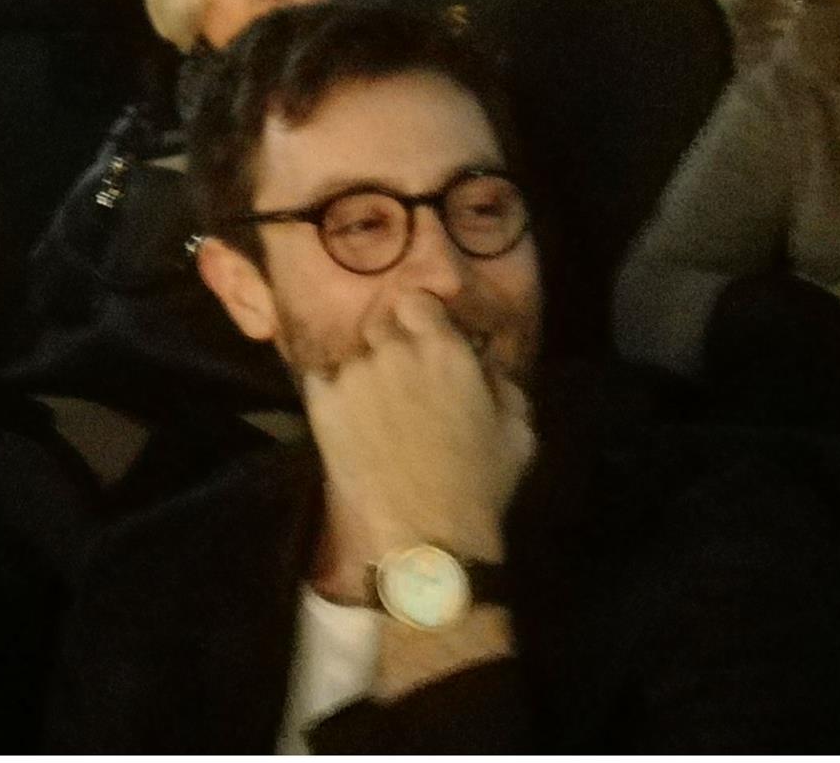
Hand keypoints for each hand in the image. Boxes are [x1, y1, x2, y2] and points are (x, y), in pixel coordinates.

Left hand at [301, 292, 534, 570]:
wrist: (426, 538)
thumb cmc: (481, 487)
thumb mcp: (518, 432)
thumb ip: (502, 384)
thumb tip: (483, 366)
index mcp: (445, 351)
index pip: (416, 301)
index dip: (419, 319)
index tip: (422, 339)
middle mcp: (396, 351)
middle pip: (381, 324)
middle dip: (390, 344)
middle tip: (400, 380)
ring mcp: (354, 375)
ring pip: (353, 356)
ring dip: (363, 373)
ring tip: (375, 411)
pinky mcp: (322, 403)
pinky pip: (321, 379)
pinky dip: (331, 392)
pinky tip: (348, 420)